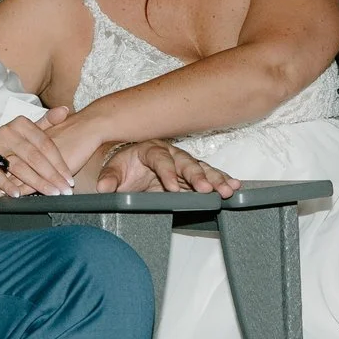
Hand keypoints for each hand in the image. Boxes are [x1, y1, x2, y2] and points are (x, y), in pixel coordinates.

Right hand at [0, 109, 78, 216]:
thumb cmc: (13, 144)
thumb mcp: (29, 131)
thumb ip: (47, 122)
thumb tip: (66, 110)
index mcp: (22, 124)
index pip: (45, 144)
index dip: (59, 163)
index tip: (70, 178)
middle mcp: (7, 133)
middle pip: (34, 157)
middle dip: (52, 176)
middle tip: (64, 190)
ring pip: (19, 167)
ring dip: (36, 182)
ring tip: (51, 193)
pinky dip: (7, 185)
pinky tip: (18, 195)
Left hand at [97, 140, 237, 198]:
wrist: (129, 164)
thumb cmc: (124, 166)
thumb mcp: (112, 171)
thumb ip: (109, 179)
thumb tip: (103, 188)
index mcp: (150, 149)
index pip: (160, 159)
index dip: (167, 173)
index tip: (171, 187)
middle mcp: (170, 154)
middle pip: (186, 163)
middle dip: (198, 176)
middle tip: (206, 189)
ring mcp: (182, 164)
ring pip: (201, 169)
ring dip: (215, 179)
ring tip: (227, 189)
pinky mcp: (191, 175)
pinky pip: (209, 176)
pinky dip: (222, 180)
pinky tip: (234, 185)